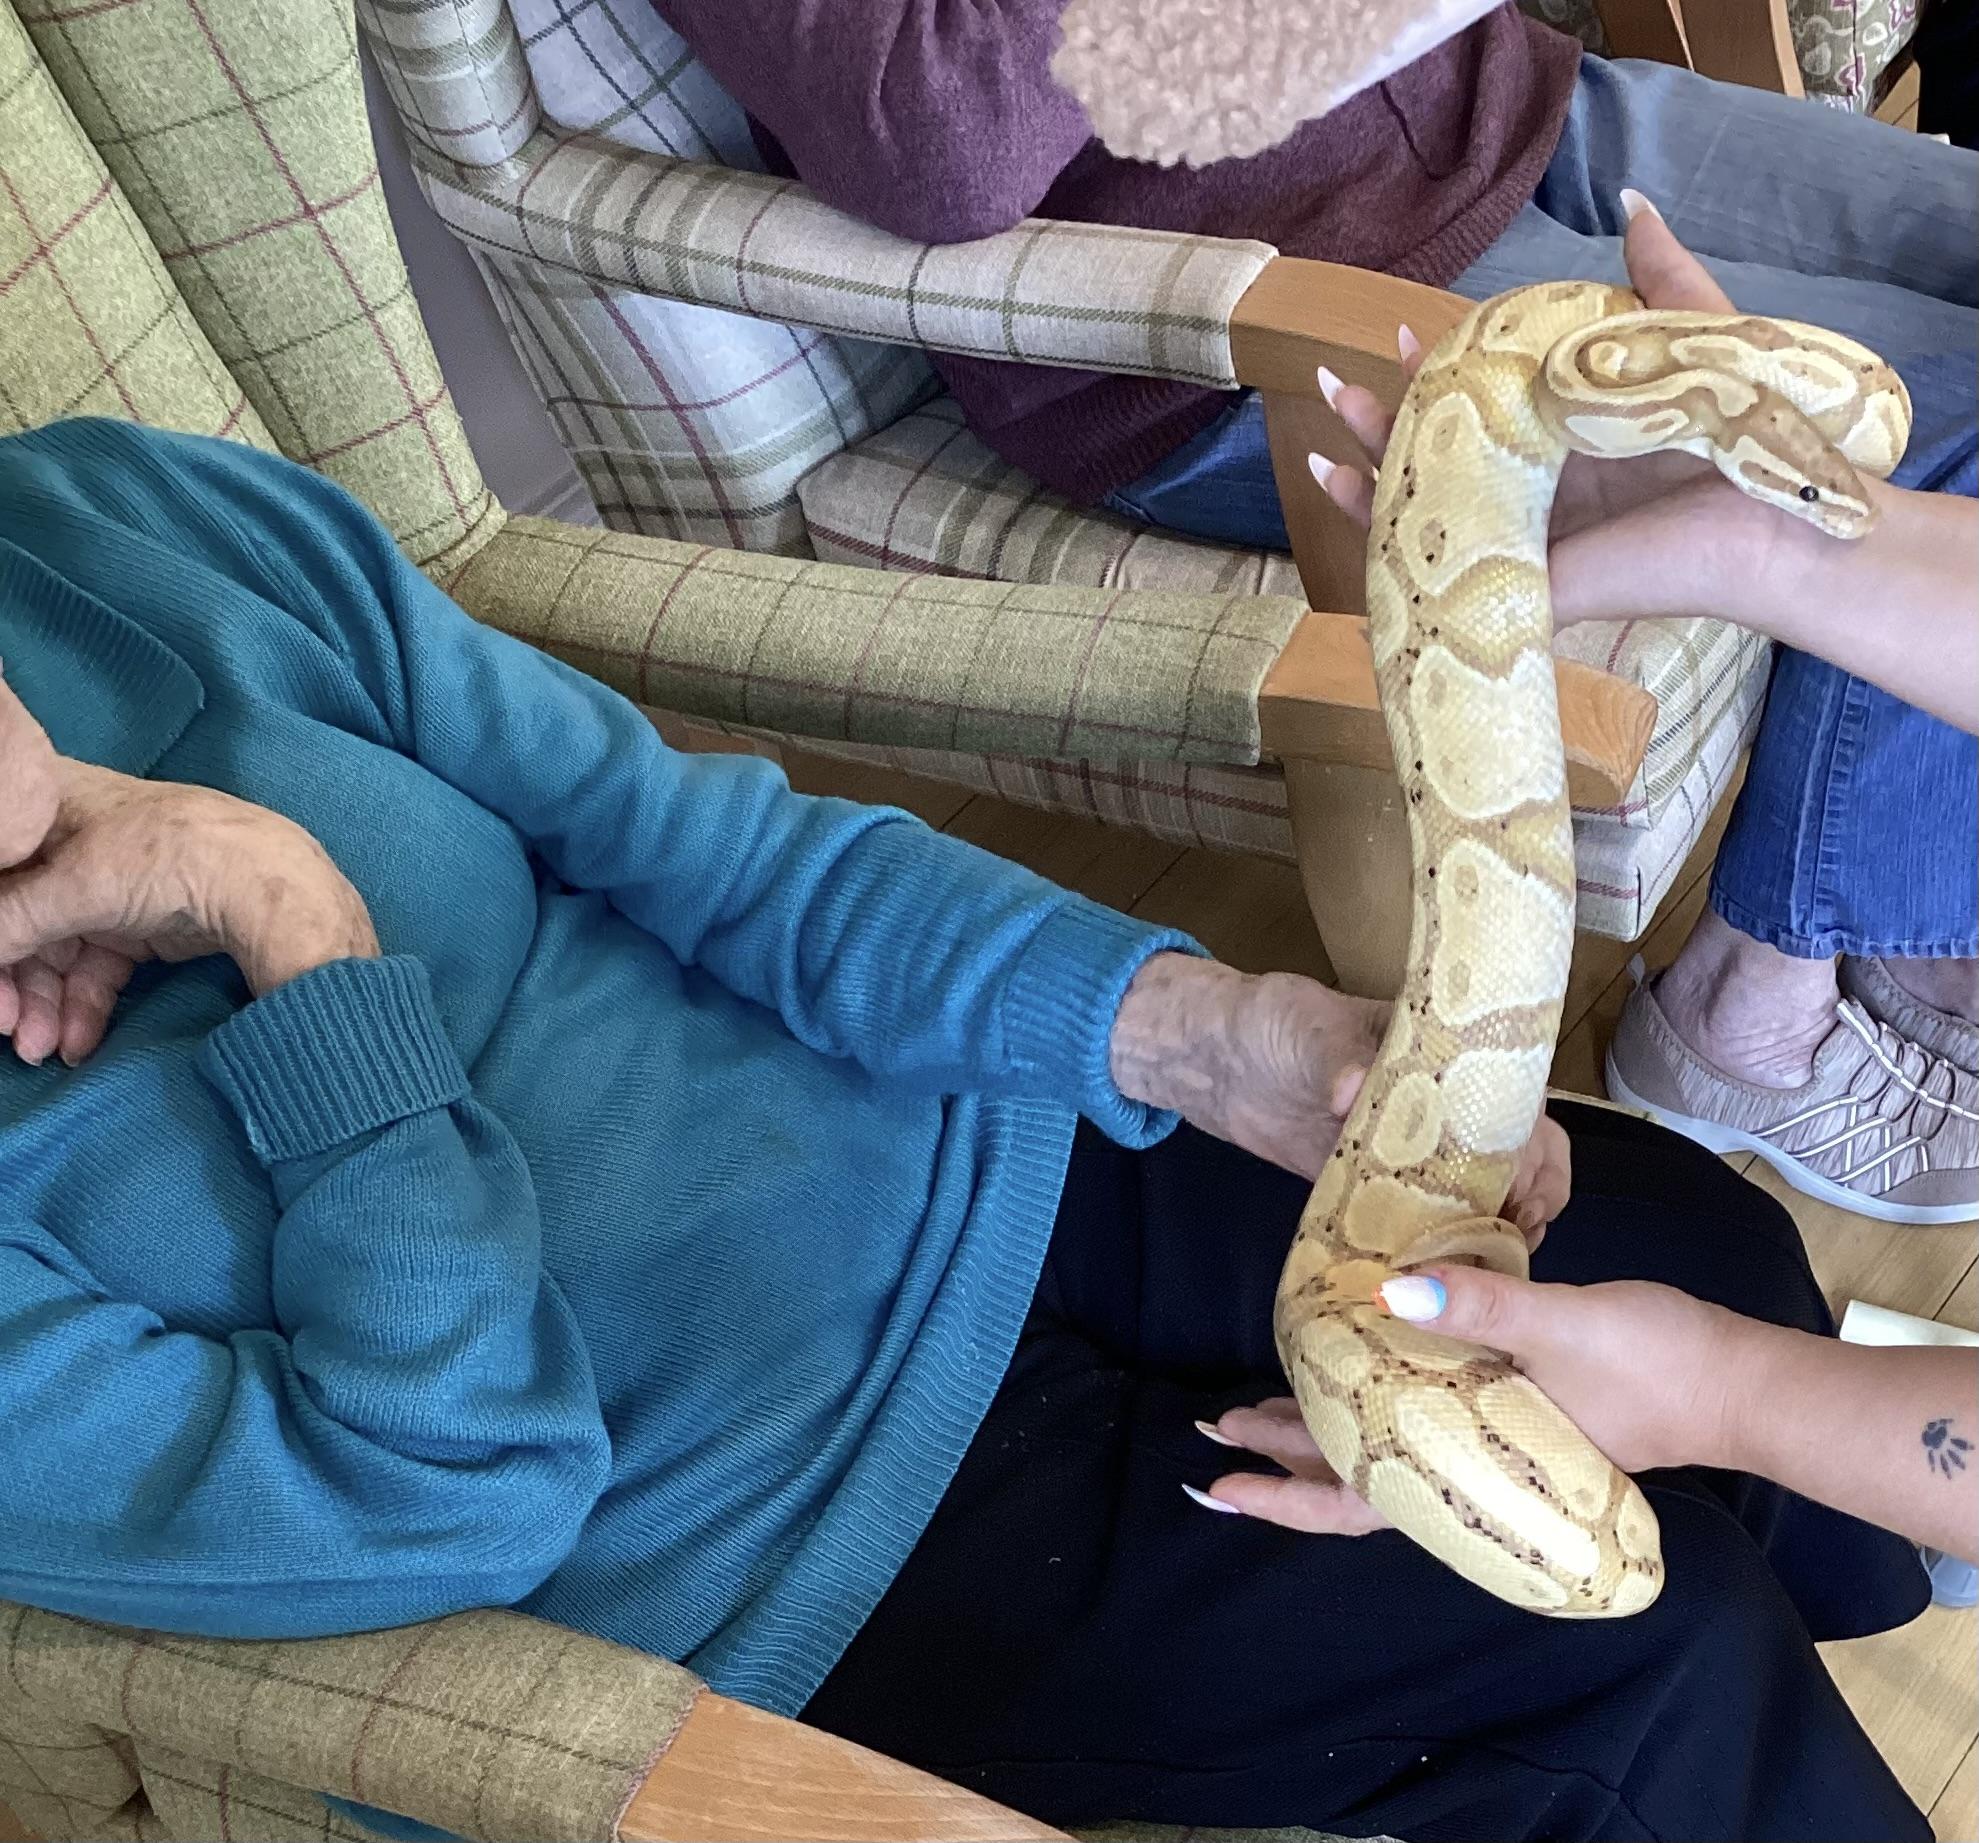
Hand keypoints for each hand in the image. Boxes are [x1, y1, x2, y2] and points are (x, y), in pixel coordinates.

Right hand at [0, 759, 378, 1054]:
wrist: (267, 885)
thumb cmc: (168, 856)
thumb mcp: (71, 887)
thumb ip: (6, 922)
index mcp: (50, 805)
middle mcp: (72, 841)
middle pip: (19, 919)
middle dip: (14, 982)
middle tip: (10, 1031)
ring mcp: (108, 883)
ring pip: (55, 952)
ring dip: (45, 1005)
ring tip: (43, 1051)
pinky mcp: (139, 922)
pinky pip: (95, 968)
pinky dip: (83, 1006)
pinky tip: (76, 1044)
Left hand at [1109, 954, 1569, 1241]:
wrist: (1219, 1060)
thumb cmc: (1276, 1025)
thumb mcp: (1311, 1029)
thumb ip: (1335, 1056)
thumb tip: (1350, 1089)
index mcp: (1449, 1060)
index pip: (1519, 1102)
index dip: (1536, 1145)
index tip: (1527, 1184)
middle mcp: (1443, 1111)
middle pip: (1515, 1156)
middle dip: (1528, 1197)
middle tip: (1515, 1235)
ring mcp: (1412, 1154)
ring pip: (1478, 1195)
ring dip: (1492, 1230)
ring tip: (1487, 1267)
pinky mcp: (1376, 1189)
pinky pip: (1422, 1221)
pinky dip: (1438, 1249)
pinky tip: (1441, 1282)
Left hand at [1192, 1265, 1746, 1532]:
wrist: (1739, 1380)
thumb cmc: (1653, 1360)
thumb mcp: (1559, 1322)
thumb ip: (1478, 1305)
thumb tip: (1389, 1288)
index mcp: (1470, 1467)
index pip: (1356, 1501)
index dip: (1282, 1496)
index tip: (1218, 1481)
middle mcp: (1470, 1470)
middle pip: (1356, 1479)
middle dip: (1283, 1456)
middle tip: (1217, 1428)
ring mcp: (1489, 1447)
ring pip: (1383, 1450)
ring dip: (1321, 1430)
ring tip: (1261, 1406)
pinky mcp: (1512, 1416)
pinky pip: (1420, 1420)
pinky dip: (1374, 1402)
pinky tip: (1355, 1373)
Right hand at [1311, 198, 1791, 627]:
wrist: (1762, 518)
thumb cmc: (1738, 437)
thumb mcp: (1687, 335)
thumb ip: (1656, 279)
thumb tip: (1629, 202)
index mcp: (1568, 441)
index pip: (1486, 402)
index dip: (1442, 369)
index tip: (1411, 333)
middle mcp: (1535, 489)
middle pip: (1437, 452)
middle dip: (1383, 415)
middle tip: (1335, 380)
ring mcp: (1520, 535)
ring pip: (1421, 499)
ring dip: (1365, 459)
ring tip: (1328, 418)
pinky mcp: (1514, 574)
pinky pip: (1431, 559)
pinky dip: (1373, 525)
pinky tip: (1334, 484)